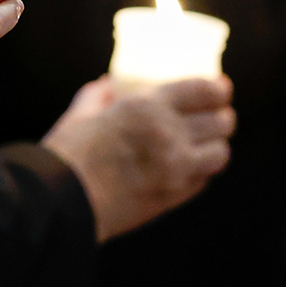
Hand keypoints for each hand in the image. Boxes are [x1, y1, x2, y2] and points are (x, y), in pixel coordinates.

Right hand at [42, 75, 234, 242]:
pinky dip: (201, 171)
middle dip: (222, 117)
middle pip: (220, 122)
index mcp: (147, 108)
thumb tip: (107, 85)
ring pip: (220, 154)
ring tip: (208, 143)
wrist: (62, 201)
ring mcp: (175, 169)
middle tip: (218, 115)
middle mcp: (169, 135)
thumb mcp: (81, 113)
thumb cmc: (67, 153)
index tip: (221, 89)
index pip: (204, 92)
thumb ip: (98, 95)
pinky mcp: (172, 198)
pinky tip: (190, 167)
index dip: (219, 89)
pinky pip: (203, 181)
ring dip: (217, 145)